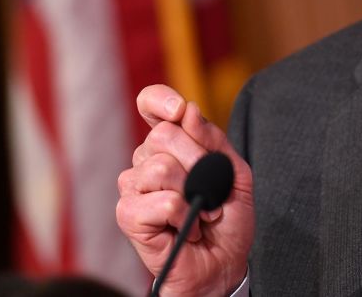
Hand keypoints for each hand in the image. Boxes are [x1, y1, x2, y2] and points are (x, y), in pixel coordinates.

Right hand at [117, 85, 254, 296]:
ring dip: (193, 194)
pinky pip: (161, 202)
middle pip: (162, 135)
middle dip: (199, 161)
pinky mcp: (128, 216)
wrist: (224, 262)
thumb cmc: (226, 218)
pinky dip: (183, 217)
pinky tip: (185, 230)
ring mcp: (134, 187)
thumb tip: (188, 111)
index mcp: (170, 144)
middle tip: (212, 190)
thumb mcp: (234, 172)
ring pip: (160, 168)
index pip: (150, 104)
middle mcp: (146, 160)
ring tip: (200, 212)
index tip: (178, 110)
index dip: (159, 99)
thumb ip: (213, 140)